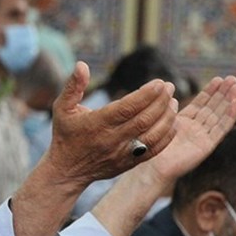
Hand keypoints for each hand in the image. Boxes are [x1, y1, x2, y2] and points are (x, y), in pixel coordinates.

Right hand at [44, 61, 177, 187]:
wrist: (67, 171)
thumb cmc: (66, 135)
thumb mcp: (62, 108)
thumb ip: (73, 86)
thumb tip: (82, 64)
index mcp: (97, 124)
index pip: (127, 108)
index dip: (146, 95)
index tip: (159, 82)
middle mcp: (112, 139)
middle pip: (143, 119)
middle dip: (161, 101)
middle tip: (170, 86)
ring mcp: (122, 153)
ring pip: (152, 135)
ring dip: (167, 117)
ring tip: (173, 102)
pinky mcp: (129, 163)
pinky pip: (154, 151)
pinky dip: (167, 136)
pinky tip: (173, 122)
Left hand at [147, 75, 235, 181]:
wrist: (153, 167)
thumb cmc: (153, 146)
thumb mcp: (162, 120)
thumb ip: (168, 106)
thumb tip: (169, 86)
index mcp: (185, 122)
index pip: (201, 103)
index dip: (210, 91)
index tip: (218, 79)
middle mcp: (195, 128)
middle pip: (213, 107)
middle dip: (223, 93)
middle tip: (233, 78)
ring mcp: (202, 137)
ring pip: (219, 116)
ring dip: (229, 101)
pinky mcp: (207, 146)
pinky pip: (221, 129)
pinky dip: (230, 116)